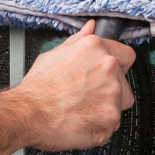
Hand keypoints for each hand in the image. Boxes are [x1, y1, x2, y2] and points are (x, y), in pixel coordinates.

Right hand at [14, 20, 136, 150]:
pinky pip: (112, 124)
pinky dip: (99, 126)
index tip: (107, 76)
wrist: (28, 114)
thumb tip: (90, 28)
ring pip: (120, 104)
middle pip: (124, 82)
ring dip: (105, 108)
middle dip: (108, 90)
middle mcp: (108, 68)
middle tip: (85, 96)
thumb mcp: (54, 54)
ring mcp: (112, 94)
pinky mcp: (111, 118)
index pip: (126, 56)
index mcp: (96, 49)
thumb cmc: (37, 88)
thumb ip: (78, 41)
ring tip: (81, 109)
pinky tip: (81, 120)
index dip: (117, 67)